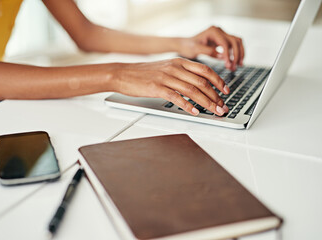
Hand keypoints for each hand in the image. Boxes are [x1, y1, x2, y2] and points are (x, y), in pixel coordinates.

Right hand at [111, 58, 229, 115]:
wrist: (124, 74)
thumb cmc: (144, 73)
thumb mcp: (166, 67)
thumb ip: (182, 73)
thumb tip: (198, 85)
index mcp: (179, 62)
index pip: (205, 70)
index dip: (219, 81)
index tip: (226, 91)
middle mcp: (175, 67)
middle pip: (202, 82)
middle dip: (216, 96)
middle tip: (223, 106)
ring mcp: (166, 77)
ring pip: (192, 90)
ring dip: (206, 103)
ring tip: (214, 111)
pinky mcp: (157, 88)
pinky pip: (177, 97)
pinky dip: (188, 106)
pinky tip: (195, 112)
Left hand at [178, 26, 244, 70]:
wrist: (184, 45)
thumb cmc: (188, 46)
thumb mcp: (196, 49)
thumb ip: (209, 52)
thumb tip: (222, 57)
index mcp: (213, 31)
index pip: (225, 43)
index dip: (228, 55)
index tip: (228, 65)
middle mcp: (219, 31)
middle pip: (235, 41)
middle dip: (237, 54)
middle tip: (235, 66)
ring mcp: (222, 35)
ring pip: (237, 42)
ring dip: (239, 54)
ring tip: (238, 65)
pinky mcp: (222, 40)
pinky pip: (233, 46)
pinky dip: (235, 54)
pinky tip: (234, 63)